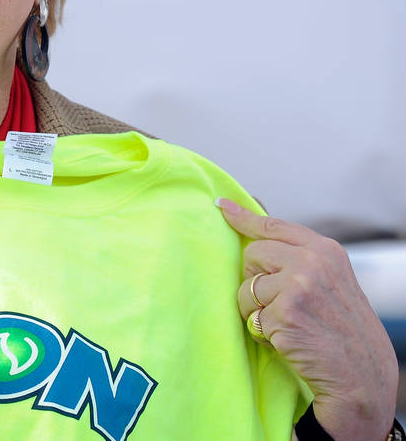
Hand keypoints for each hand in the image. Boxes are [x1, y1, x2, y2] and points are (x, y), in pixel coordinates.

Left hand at [217, 198, 397, 440]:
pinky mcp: (284, 312)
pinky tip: (288, 338)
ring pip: (247, 286)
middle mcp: (313, 261)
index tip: (221, 206)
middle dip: (257, 279)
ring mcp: (298, 285)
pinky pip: (250, 314)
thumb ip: (299, 255)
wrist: (362, 376)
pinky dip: (261, 329)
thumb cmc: (342, 329)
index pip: (273, 226)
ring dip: (257, 308)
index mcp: (326, 250)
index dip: (243, 217)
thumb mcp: (331, 281)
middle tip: (282, 303)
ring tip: (288, 324)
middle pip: (253, 254)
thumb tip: (258, 221)